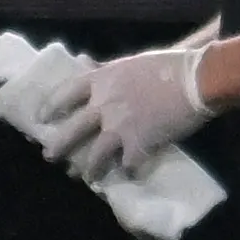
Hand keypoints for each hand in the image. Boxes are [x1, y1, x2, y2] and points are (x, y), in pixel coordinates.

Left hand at [51, 41, 214, 182]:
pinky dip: (129, 171)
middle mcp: (103, 105)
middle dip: (58, 147)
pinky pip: (128, 164)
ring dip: (89, 169)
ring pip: (95, 155)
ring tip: (86, 177)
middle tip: (50, 157)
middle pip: (71, 131)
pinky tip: (130, 175)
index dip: (50, 107)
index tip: (42, 118)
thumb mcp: (129, 62)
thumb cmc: (169, 65)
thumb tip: (83, 62)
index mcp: (100, 81)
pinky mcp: (140, 144)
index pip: (64, 94)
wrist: (198, 79)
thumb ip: (105, 69)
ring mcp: (119, 127)